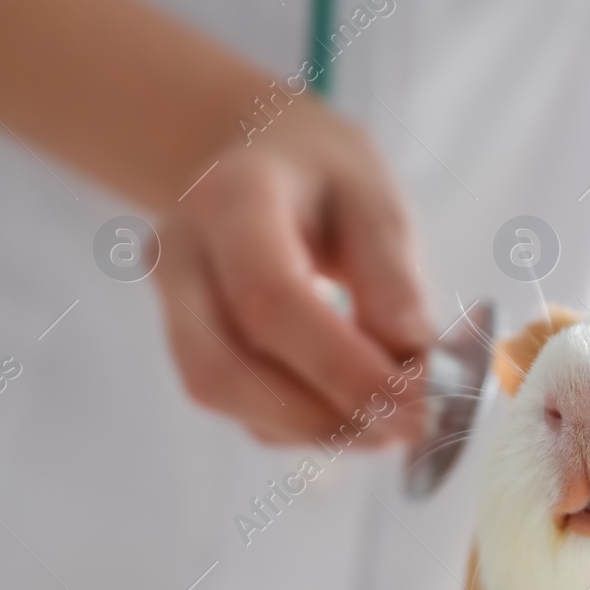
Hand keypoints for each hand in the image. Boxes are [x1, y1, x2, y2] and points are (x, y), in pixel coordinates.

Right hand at [152, 101, 433, 446]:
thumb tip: (411, 361)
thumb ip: (392, 274)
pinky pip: (236, 406)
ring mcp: (171, 304)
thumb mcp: (376, 197)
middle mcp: (181, 254)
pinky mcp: (186, 345)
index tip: (417, 404)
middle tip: (408, 427)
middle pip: (221, 367)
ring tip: (391, 418)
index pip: (269, 299)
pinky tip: (353, 406)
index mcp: (233, 198)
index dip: (341, 366)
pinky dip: (302, 424)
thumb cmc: (325, 178)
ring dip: (314, 428)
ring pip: (222, 395)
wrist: (257, 161)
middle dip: (321, 415)